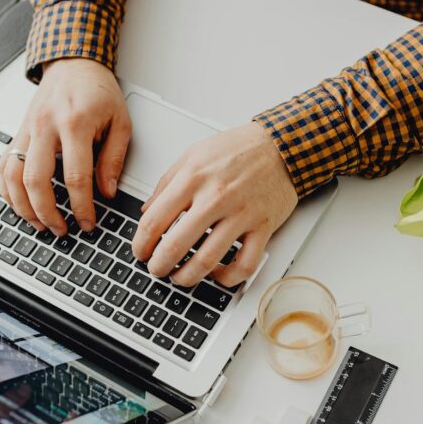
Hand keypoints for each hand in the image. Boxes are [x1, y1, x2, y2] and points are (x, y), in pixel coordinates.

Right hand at [0, 58, 131, 235]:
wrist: (73, 64)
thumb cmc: (98, 91)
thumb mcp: (121, 121)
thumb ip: (114, 158)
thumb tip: (107, 192)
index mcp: (75, 123)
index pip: (75, 175)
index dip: (81, 206)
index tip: (87, 222)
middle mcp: (45, 126)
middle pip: (36, 180)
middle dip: (47, 212)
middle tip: (61, 229)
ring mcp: (27, 129)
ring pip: (12, 175)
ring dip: (23, 206)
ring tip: (40, 223)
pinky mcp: (18, 132)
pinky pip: (3, 165)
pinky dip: (7, 190)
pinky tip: (20, 204)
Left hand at [132, 122, 297, 288]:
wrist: (282, 145)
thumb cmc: (239, 149)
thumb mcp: (193, 154)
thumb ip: (167, 183)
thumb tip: (147, 211)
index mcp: (193, 178)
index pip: (154, 221)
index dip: (141, 244)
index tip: (140, 252)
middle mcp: (215, 198)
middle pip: (175, 246)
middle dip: (158, 266)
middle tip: (156, 269)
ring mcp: (240, 215)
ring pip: (207, 261)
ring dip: (187, 277)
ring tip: (180, 278)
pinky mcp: (262, 228)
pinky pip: (244, 264)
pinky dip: (227, 278)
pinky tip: (217, 274)